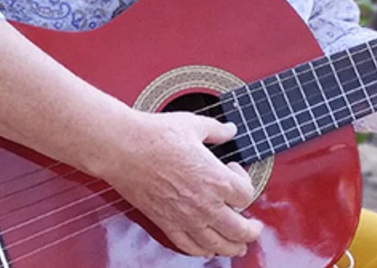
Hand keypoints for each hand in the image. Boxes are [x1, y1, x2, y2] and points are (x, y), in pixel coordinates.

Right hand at [95, 110, 262, 257]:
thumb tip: (229, 130)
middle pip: (240, 230)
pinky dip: (202, 251)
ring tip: (239, 245)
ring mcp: (186, 218)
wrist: (123, 148)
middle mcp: (205, 204)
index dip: (246, 183)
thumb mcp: (194, 125)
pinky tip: (207, 248)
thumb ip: (217, 130)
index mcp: (217, 179)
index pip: (247, 195)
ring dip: (232, 247)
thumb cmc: (156, 135)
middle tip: (253, 225)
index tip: (234, 171)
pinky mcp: (166, 224)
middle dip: (251, 229)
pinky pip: (190, 247)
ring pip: (218, 245)